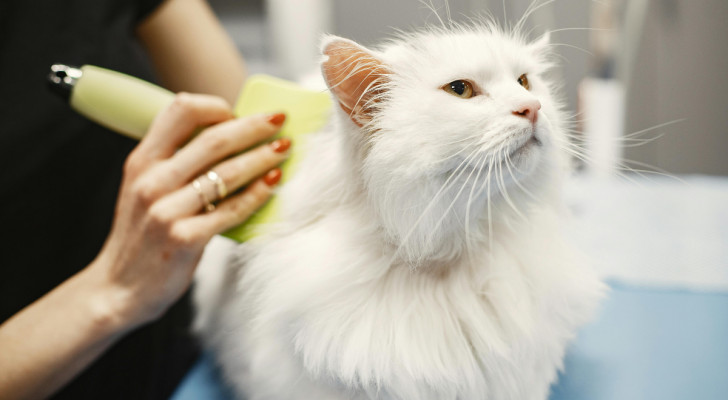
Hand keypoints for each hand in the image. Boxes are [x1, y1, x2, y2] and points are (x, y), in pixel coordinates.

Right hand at [88, 93, 288, 328]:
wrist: (118, 289)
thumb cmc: (143, 235)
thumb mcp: (145, 189)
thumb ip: (176, 163)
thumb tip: (231, 137)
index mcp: (142, 161)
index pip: (180, 111)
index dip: (216, 107)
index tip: (240, 112)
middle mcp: (152, 181)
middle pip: (213, 139)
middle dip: (254, 126)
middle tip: (280, 121)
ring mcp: (166, 211)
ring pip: (227, 173)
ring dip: (262, 157)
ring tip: (285, 149)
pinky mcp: (185, 239)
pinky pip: (232, 209)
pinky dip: (258, 193)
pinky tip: (274, 183)